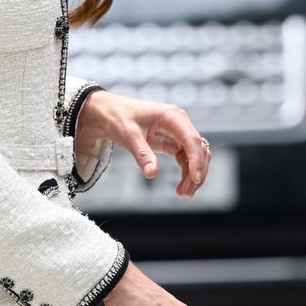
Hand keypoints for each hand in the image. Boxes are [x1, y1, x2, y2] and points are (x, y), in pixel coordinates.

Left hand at [76, 90, 210, 196]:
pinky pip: (185, 158)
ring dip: (193, 174)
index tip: (195, 179)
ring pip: (195, 155)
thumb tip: (152, 173)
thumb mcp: (128, 135)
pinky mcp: (171, 141)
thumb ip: (142, 154)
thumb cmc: (117, 117)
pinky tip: (181, 186)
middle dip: (197, 171)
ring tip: (184, 193)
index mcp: (171, 116)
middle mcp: (178, 123)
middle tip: (187, 193)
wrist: (107, 112)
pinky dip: (186, 172)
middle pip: (198, 148)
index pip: (191, 139)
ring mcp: (176, 132)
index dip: (197, 160)